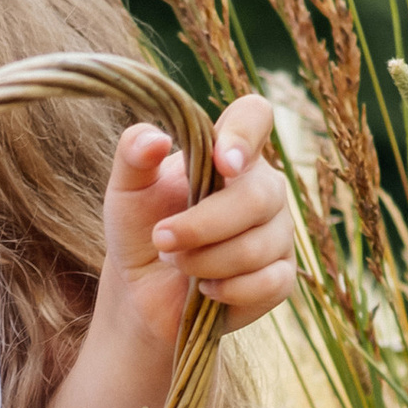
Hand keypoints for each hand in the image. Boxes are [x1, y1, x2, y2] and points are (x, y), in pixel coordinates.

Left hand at [99, 94, 296, 359]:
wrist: (142, 291)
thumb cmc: (140, 229)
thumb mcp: (126, 189)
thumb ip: (133, 154)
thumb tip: (156, 139)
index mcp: (228, 153)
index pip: (254, 116)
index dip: (244, 134)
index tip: (221, 163)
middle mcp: (263, 188)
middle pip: (258, 195)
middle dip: (202, 225)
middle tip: (161, 239)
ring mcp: (278, 233)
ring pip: (257, 246)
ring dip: (203, 260)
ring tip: (176, 261)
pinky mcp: (280, 278)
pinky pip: (268, 283)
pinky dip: (226, 290)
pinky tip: (205, 289)